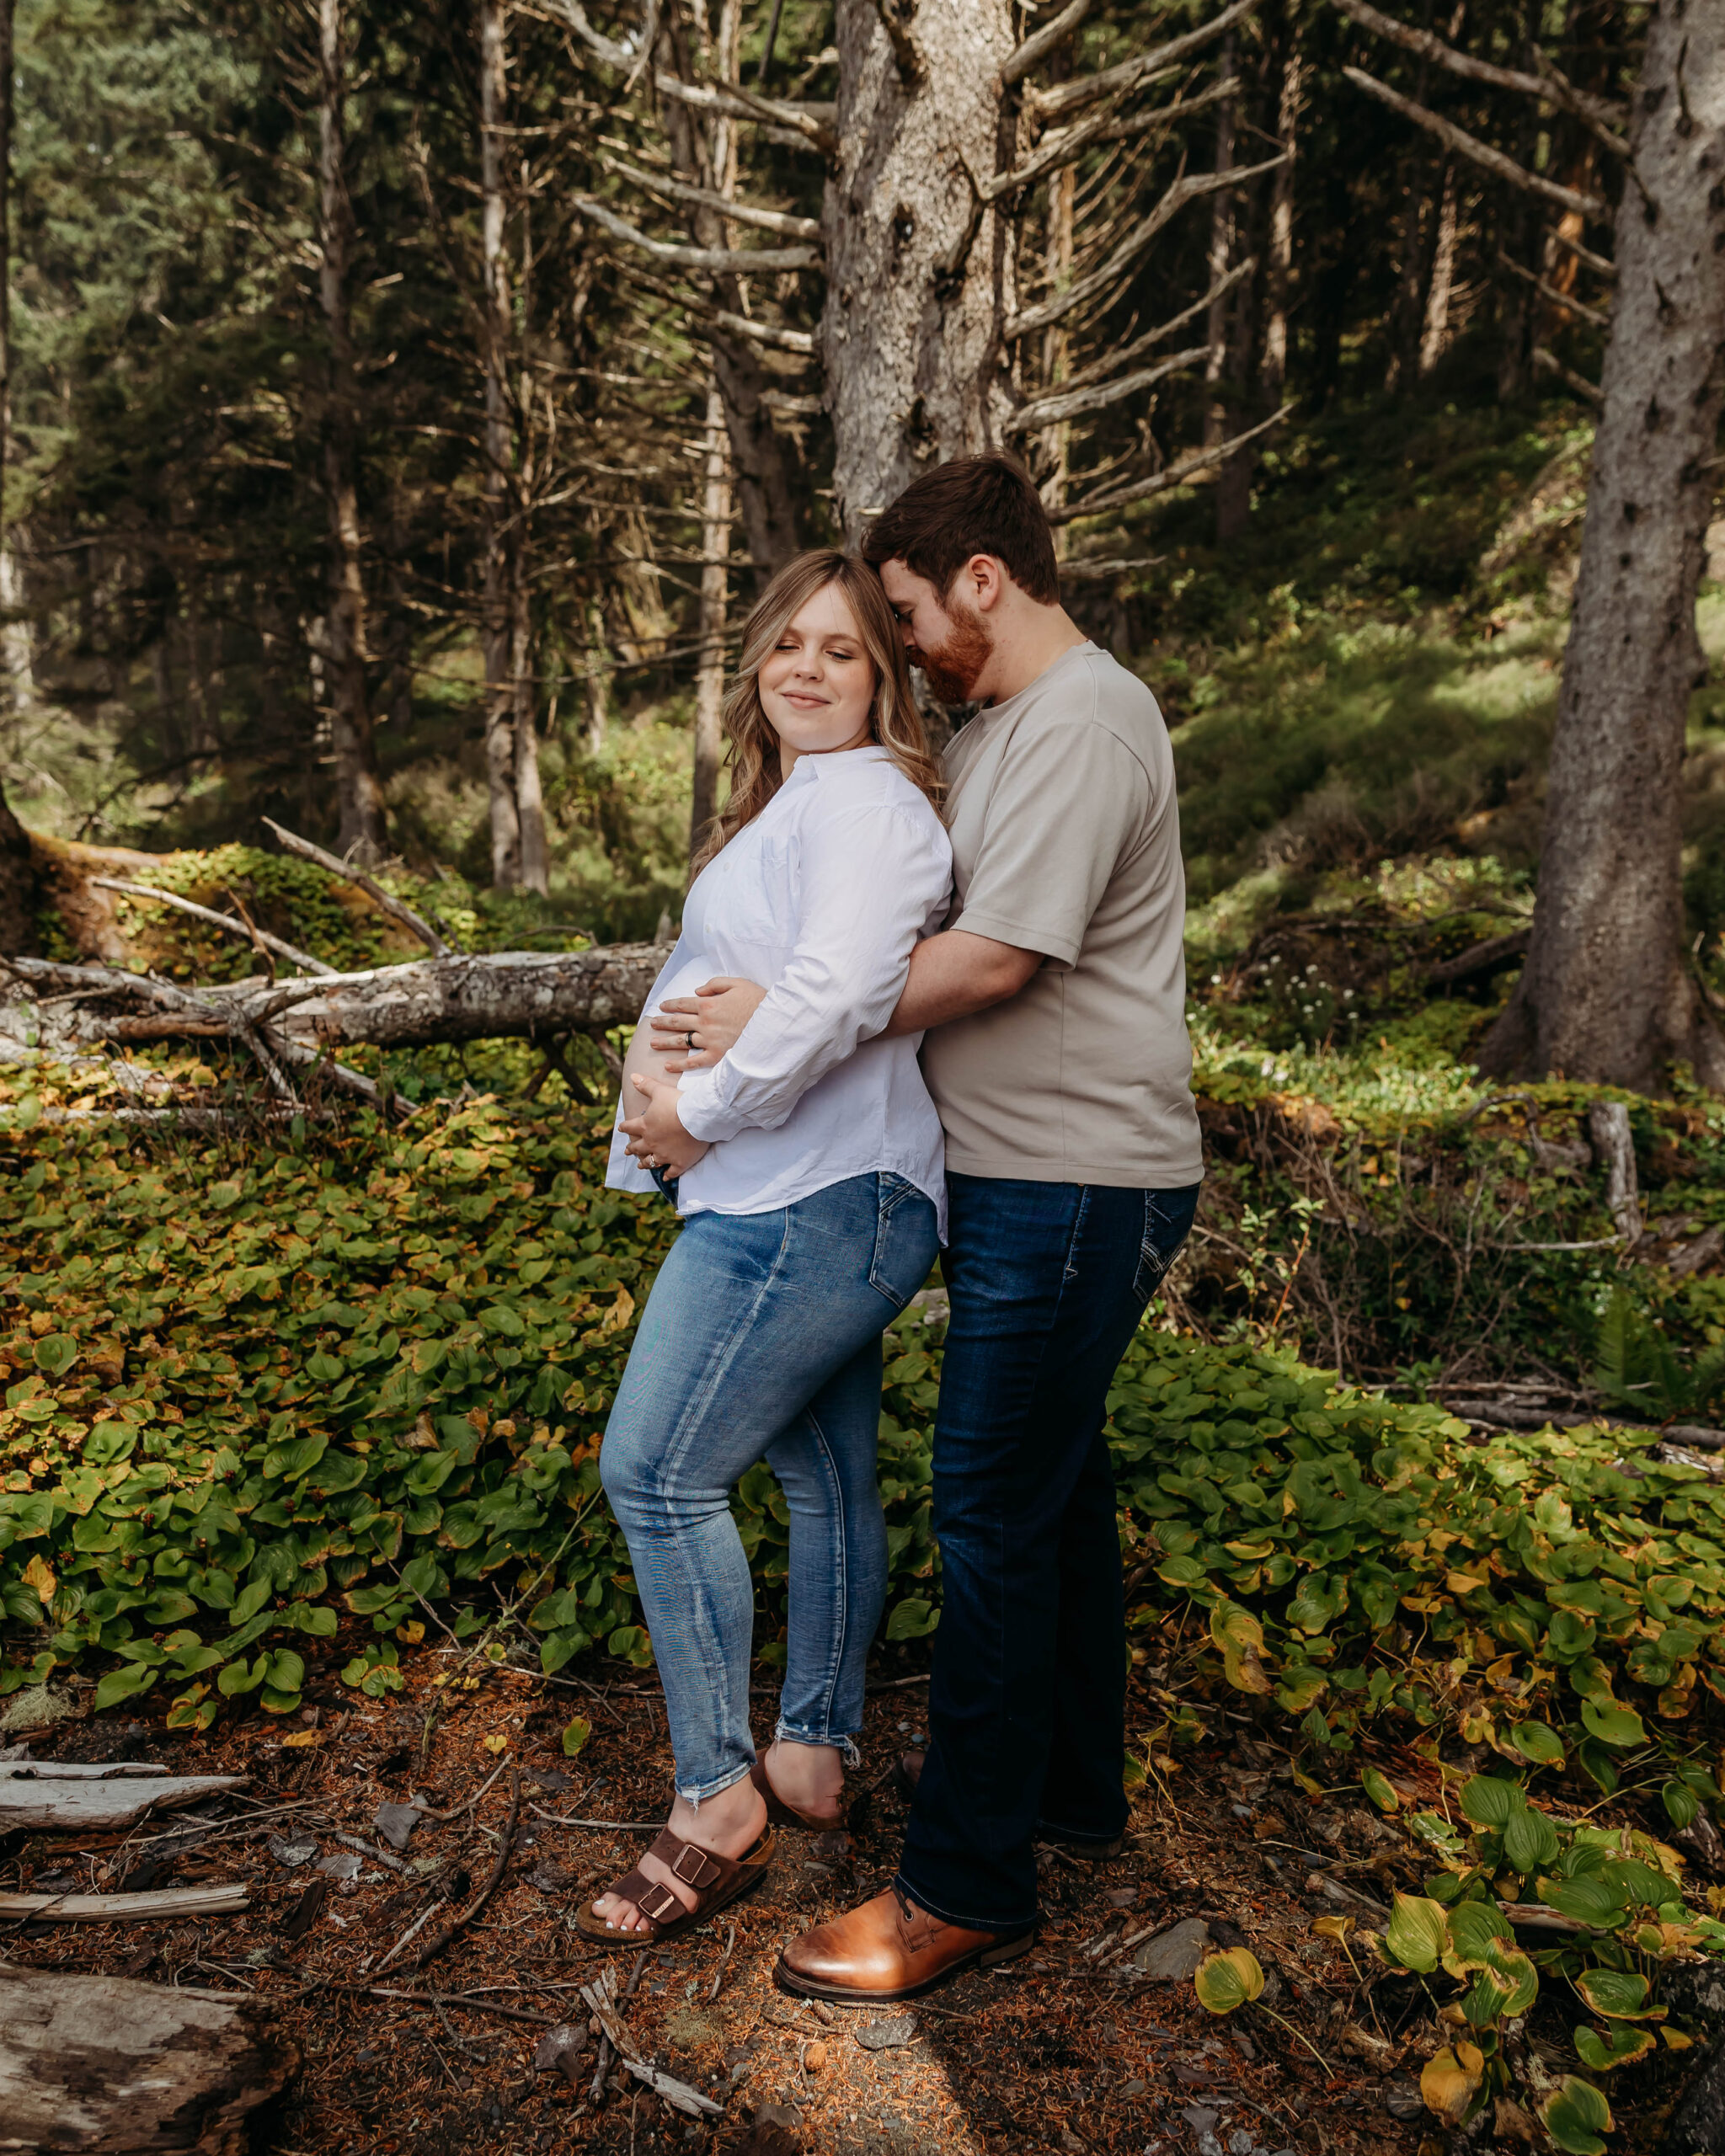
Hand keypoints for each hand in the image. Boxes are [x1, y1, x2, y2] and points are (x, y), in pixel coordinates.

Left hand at [619, 1072, 709, 1179]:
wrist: (698, 1118)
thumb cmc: (678, 1103)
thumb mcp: (660, 1090)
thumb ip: (646, 1085)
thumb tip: (632, 1076)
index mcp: (645, 1126)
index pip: (629, 1127)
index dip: (624, 1127)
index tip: (621, 1128)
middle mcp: (651, 1143)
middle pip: (637, 1148)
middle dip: (631, 1149)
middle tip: (627, 1151)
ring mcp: (665, 1154)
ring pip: (650, 1161)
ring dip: (644, 1163)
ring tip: (640, 1165)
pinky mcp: (679, 1162)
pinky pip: (671, 1172)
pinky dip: (667, 1175)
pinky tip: (664, 1177)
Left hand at [648, 977, 768, 1071]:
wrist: (775, 1023)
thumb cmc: (759, 1001)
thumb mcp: (738, 983)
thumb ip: (715, 984)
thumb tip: (696, 991)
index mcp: (708, 1004)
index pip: (682, 1004)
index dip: (670, 1005)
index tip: (662, 1007)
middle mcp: (705, 1022)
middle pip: (677, 1022)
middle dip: (662, 1023)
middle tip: (652, 1025)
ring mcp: (710, 1040)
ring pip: (681, 1041)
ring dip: (665, 1042)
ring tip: (653, 1043)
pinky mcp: (718, 1055)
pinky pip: (694, 1062)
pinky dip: (680, 1065)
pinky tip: (668, 1066)